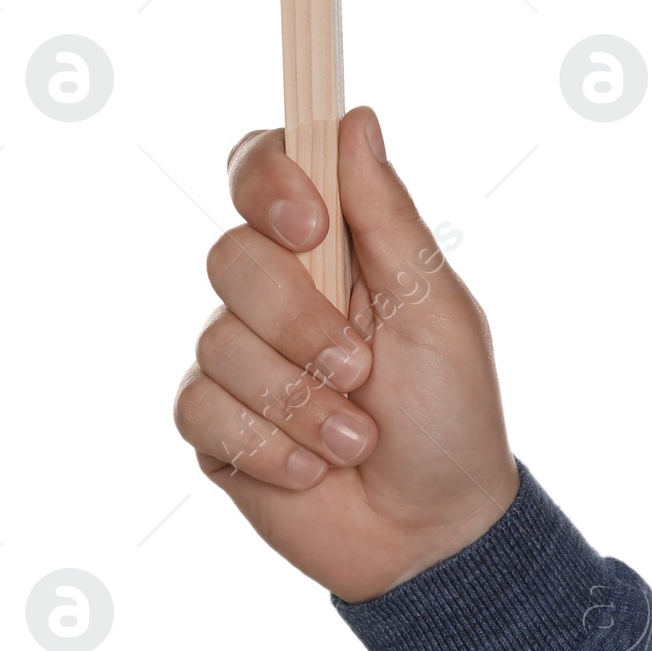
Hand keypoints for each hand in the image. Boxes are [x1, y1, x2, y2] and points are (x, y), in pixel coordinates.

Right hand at [174, 108, 519, 603]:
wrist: (432, 534)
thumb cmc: (450, 414)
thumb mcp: (435, 310)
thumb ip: (387, 216)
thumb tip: (356, 116)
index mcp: (331, 244)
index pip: (263, 167)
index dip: (268, 181)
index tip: (309, 228)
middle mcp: (275, 288)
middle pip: (232, 254)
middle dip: (300, 323)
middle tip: (360, 369)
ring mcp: (238, 355)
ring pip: (217, 339)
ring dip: (299, 400)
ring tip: (356, 437)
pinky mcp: (213, 423)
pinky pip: (201, 407)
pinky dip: (269, 444)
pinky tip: (314, 468)